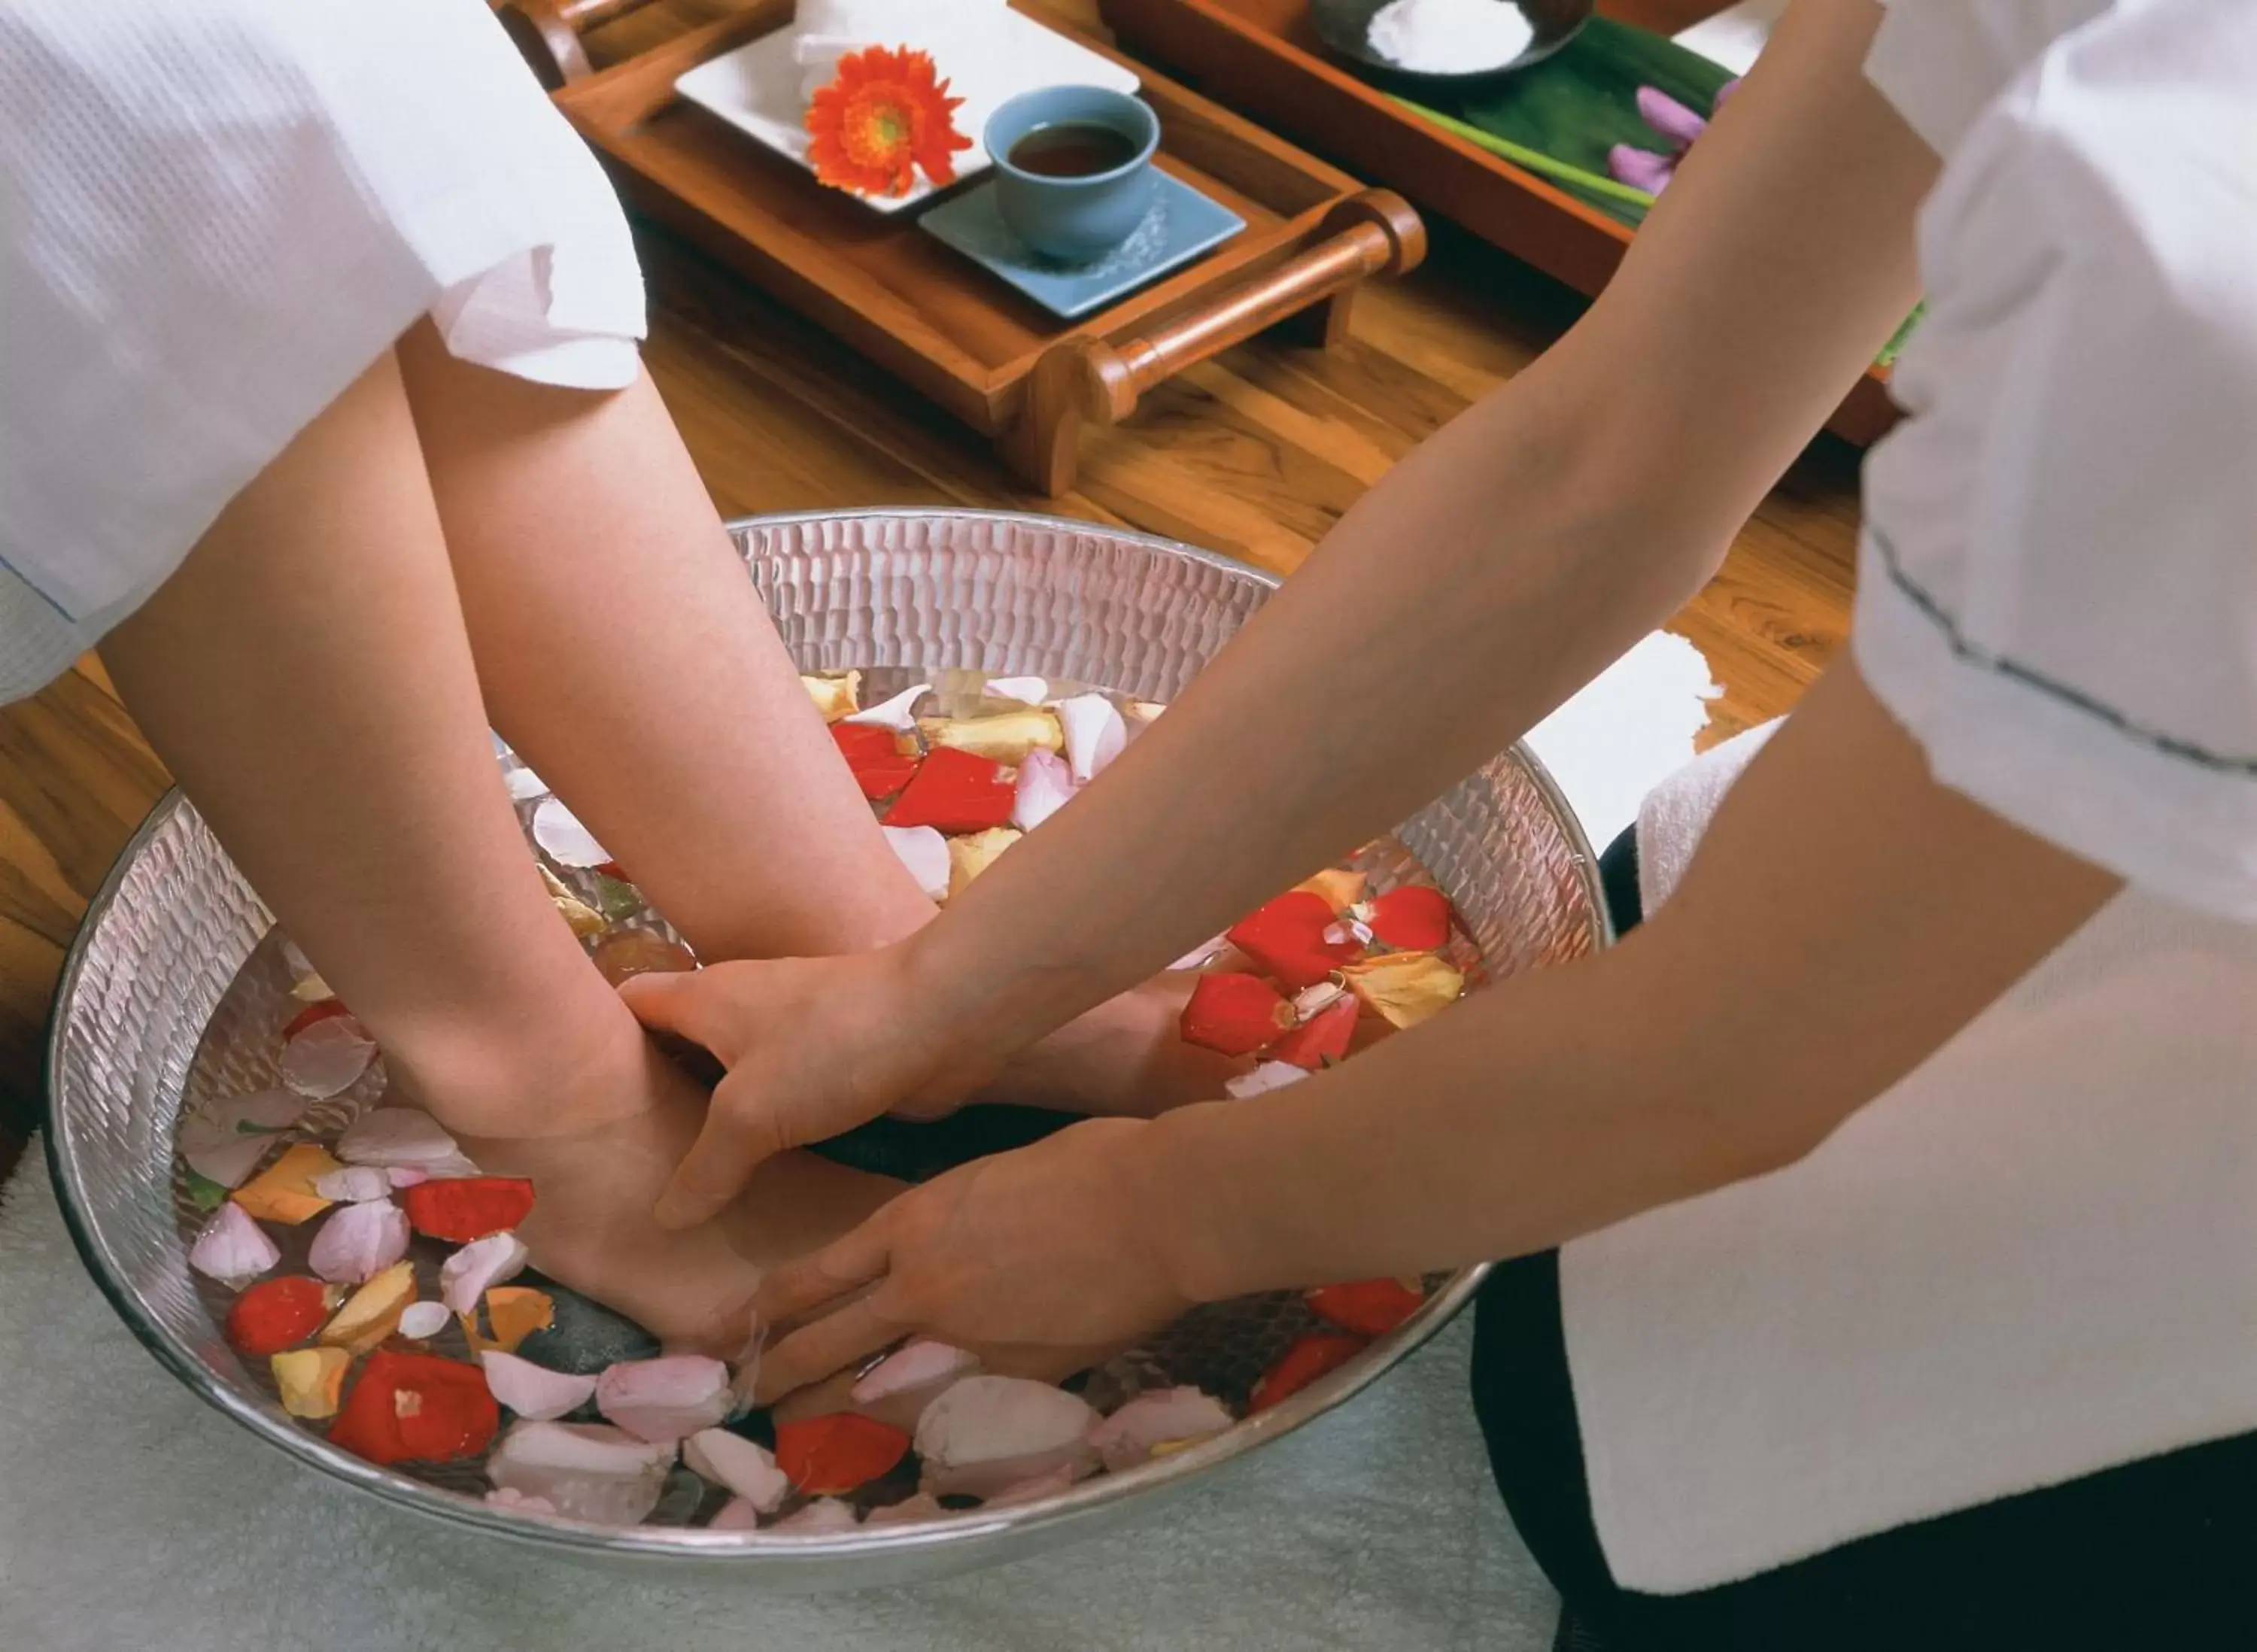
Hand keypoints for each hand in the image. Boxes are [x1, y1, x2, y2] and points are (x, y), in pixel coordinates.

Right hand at [620, 946, 987, 1228]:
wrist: (943, 1019)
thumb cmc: (833, 1047)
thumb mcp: (750, 1112)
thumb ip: (703, 1167)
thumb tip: (664, 1217)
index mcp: (703, 997)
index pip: (623, 1005)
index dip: (589, 1041)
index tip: (565, 1101)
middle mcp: (737, 1009)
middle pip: (670, 1049)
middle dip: (645, 1098)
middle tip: (611, 1164)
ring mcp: (785, 1036)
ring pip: (725, 1080)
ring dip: (704, 1123)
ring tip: (668, 1184)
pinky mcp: (828, 1065)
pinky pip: (774, 1102)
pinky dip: (755, 1135)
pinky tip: (744, 1181)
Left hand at [747, 1116, 1191, 1401]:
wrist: (1155, 1208)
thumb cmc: (1090, 1166)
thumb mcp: (995, 1177)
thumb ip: (958, 1218)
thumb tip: (954, 1241)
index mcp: (912, 1221)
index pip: (812, 1275)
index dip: (763, 1308)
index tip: (730, 1329)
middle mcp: (919, 1284)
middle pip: (822, 1342)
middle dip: (774, 1373)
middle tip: (742, 1397)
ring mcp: (962, 1336)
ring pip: (872, 1390)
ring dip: (830, 1417)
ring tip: (799, 1437)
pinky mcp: (1010, 1375)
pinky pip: (946, 1412)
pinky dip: (916, 1430)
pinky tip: (897, 1448)